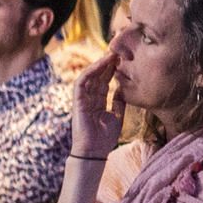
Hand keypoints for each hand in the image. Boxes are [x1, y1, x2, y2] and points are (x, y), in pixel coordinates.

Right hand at [71, 45, 128, 161]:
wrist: (94, 152)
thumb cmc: (104, 138)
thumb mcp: (117, 116)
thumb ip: (118, 102)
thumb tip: (123, 88)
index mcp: (98, 101)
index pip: (105, 81)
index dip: (114, 69)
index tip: (125, 59)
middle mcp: (89, 98)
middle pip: (98, 76)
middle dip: (108, 63)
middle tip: (120, 51)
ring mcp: (82, 99)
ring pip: (89, 76)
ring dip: (100, 64)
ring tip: (112, 54)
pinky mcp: (77, 101)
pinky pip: (81, 83)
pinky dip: (90, 72)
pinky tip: (100, 64)